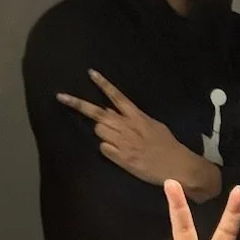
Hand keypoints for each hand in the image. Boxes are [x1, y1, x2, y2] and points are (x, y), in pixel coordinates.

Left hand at [58, 71, 216, 195]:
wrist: (178, 166)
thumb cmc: (168, 146)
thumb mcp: (154, 126)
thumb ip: (136, 119)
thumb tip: (119, 114)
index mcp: (137, 117)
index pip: (117, 96)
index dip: (103, 84)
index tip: (90, 73)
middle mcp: (128, 127)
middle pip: (98, 113)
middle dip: (78, 105)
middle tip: (61, 97)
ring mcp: (123, 142)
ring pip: (99, 130)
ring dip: (102, 133)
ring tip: (116, 139)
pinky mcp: (121, 158)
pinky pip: (103, 148)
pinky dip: (107, 149)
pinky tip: (118, 152)